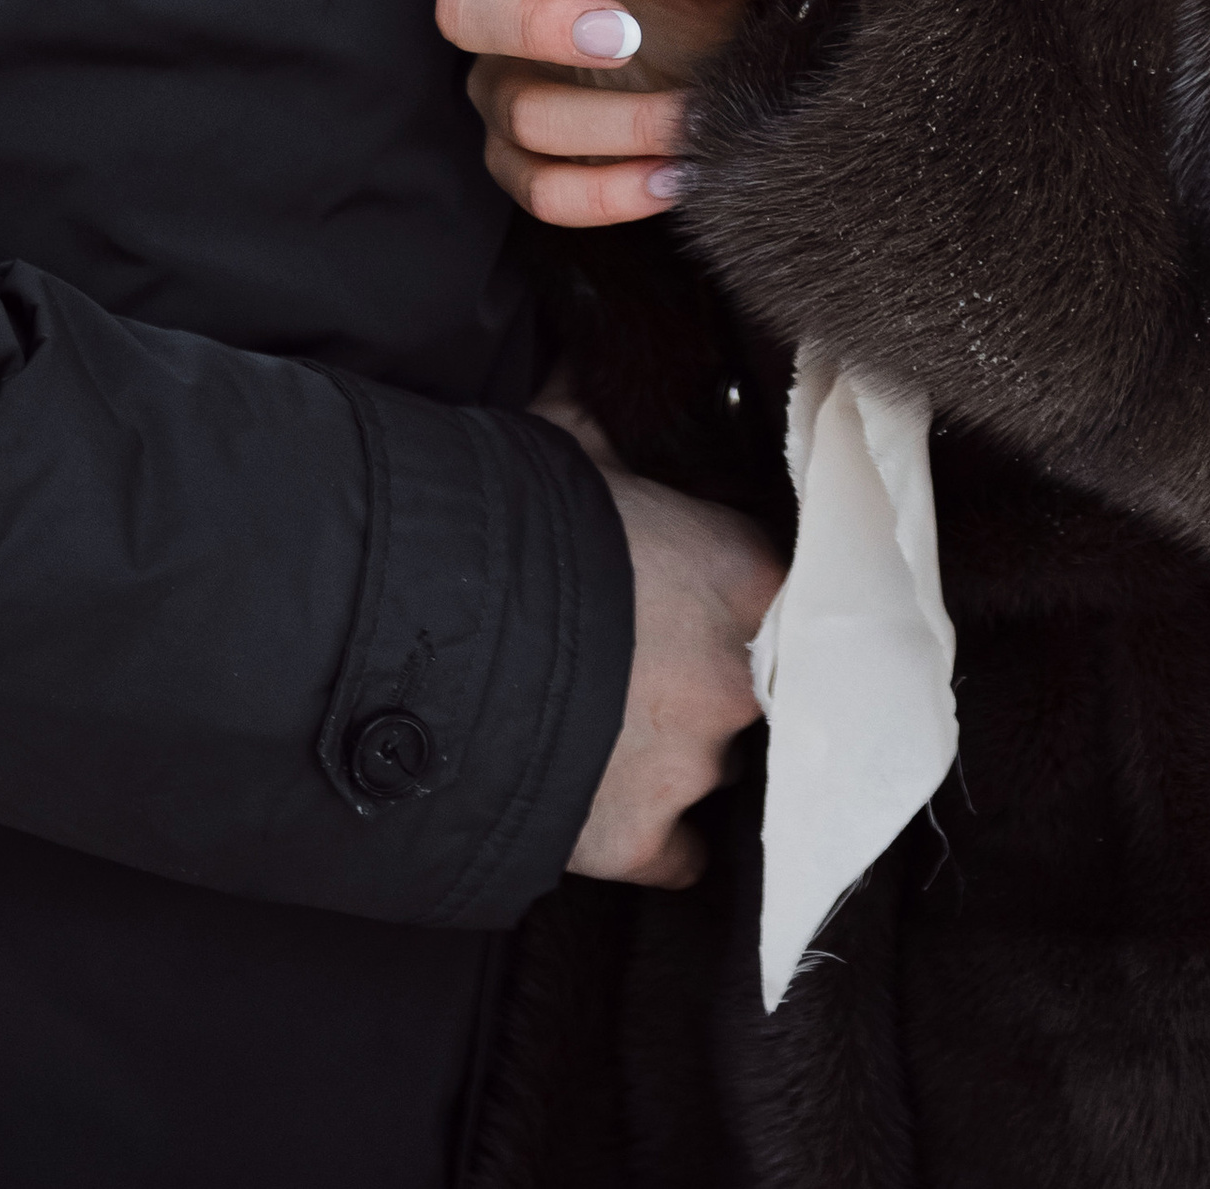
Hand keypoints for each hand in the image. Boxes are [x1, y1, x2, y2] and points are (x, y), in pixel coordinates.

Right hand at [438, 0, 779, 227]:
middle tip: (622, 33)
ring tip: (686, 119)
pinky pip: (543, 191)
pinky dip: (609, 192)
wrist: (698, 77)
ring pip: (517, 112)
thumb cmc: (685, 1)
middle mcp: (498, 16)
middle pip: (464, 12)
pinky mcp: (523, 163)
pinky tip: (672, 177)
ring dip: (609, 121)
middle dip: (537, 23)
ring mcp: (502, 92)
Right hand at [536, 375, 782, 887]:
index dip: (739, 596)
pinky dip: (650, 840)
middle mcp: (740, 673)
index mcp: (742, 572)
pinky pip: (673, 854)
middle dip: (701, 674)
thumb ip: (601, 417)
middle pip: (752, 683)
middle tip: (641, 659)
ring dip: (666, 750)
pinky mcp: (638, 840)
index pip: (783, 589)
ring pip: (708, 765)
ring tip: (601, 725)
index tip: (704, 598)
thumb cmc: (505, 525)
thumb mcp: (563, 443)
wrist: (426, 648)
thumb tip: (588, 355)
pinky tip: (612, 808)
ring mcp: (692, 765)